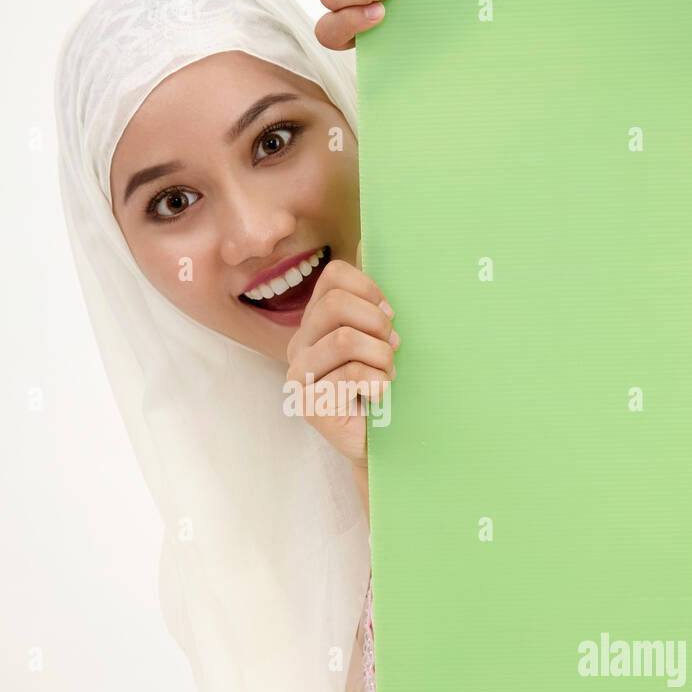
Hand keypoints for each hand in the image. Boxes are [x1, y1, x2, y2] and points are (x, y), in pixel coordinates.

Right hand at [284, 241, 398, 466]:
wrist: (384, 444)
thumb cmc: (383, 389)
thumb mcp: (381, 340)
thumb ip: (372, 303)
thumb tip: (371, 246)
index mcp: (315, 322)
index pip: (335, 276)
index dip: (369, 288)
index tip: (390, 314)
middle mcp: (300, 345)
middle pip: (336, 303)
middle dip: (377, 323)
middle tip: (392, 346)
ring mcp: (300, 376)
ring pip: (346, 339)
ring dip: (381, 357)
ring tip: (387, 374)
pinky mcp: (310, 405)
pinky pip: (352, 375)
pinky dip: (378, 383)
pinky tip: (379, 395)